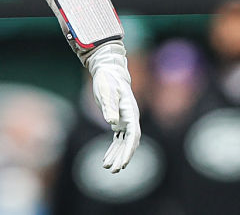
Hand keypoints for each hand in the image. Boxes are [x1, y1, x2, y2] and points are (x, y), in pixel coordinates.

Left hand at [85, 41, 140, 172]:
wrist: (108, 71)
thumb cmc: (107, 80)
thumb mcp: (106, 91)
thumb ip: (110, 106)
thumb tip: (112, 123)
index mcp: (130, 113)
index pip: (133, 136)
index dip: (128, 150)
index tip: (123, 162)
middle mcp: (130, 119)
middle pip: (129, 143)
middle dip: (122, 157)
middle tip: (114, 170)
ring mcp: (125, 120)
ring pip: (123, 143)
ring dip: (117, 156)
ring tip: (108, 168)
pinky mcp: (118, 120)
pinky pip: (117, 139)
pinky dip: (113, 149)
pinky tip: (106, 159)